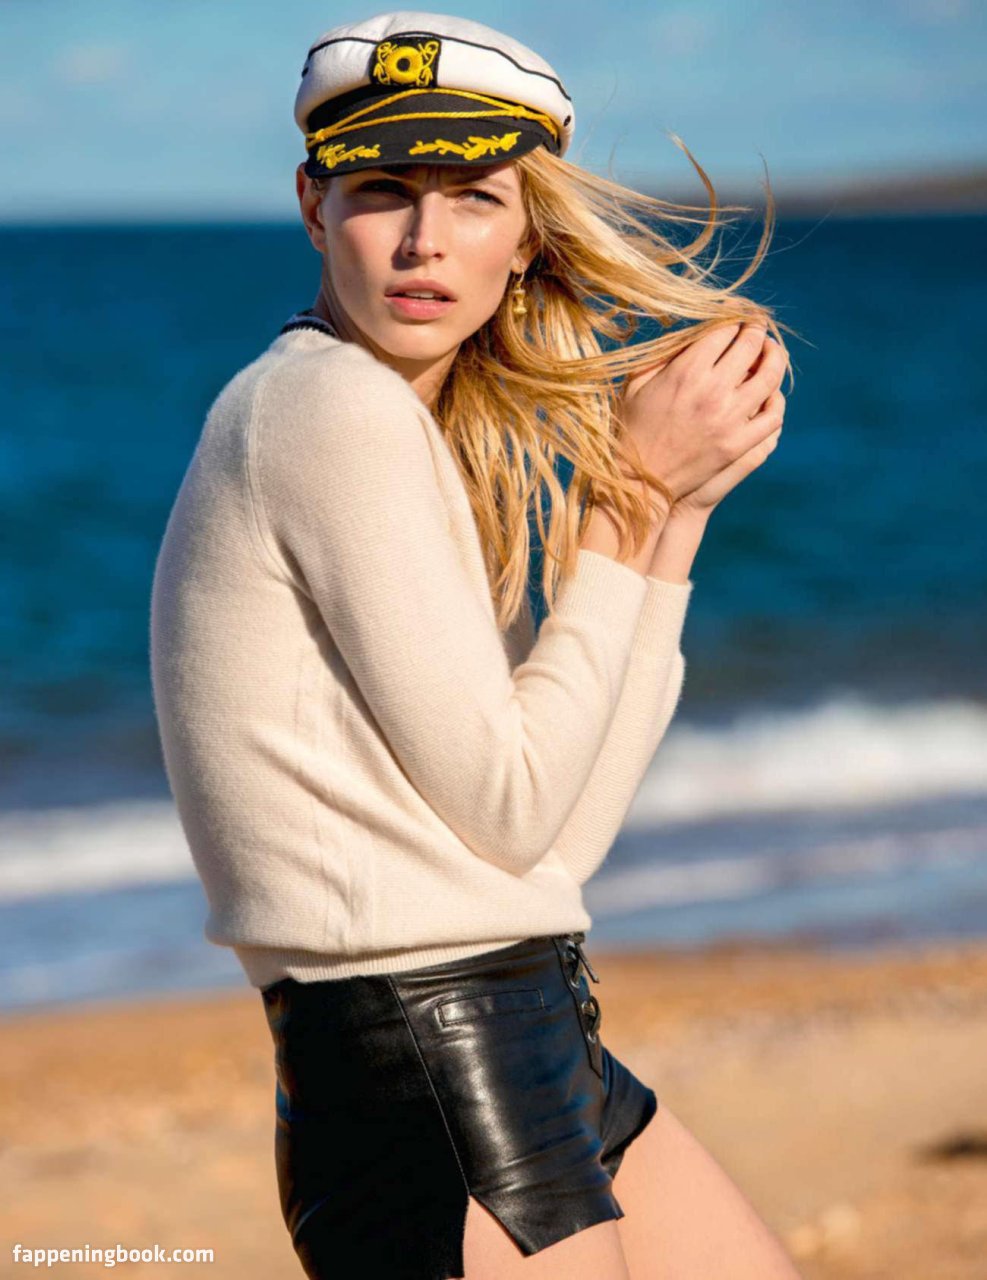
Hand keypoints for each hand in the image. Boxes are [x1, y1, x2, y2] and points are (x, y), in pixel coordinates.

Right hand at [617, 321, 787, 512]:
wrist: (638, 481)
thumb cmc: (632, 429)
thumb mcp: (636, 384)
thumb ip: (664, 355)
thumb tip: (692, 333)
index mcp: (685, 371)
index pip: (724, 330)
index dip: (732, 319)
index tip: (735, 318)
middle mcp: (712, 391)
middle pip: (751, 344)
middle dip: (756, 330)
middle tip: (757, 327)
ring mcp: (730, 419)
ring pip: (770, 375)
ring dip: (775, 356)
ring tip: (771, 352)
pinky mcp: (739, 444)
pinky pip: (773, 415)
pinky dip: (776, 400)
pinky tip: (770, 393)